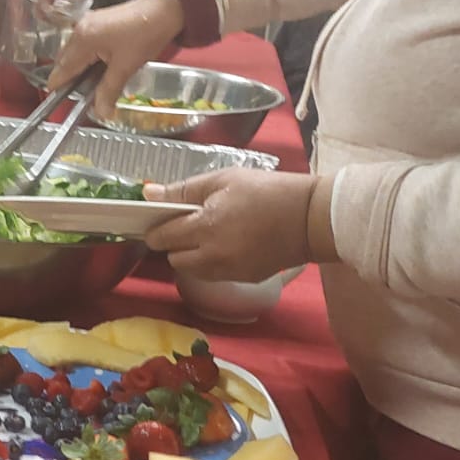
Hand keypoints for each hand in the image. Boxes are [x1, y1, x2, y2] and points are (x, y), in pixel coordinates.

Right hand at [47, 0, 186, 115]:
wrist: (166, 7)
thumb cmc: (146, 35)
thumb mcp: (126, 67)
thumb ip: (108, 91)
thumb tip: (101, 113)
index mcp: (82, 41)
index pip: (61, 71)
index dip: (60, 88)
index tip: (63, 103)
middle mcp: (78, 30)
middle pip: (64, 61)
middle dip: (72, 79)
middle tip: (85, 94)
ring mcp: (86, 23)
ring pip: (73, 53)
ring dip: (80, 68)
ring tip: (95, 81)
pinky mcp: (95, 21)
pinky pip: (82, 44)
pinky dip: (87, 57)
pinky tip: (101, 65)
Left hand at [145, 170, 332, 281]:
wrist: (312, 218)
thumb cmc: (267, 191)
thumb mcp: (223, 180)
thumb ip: (183, 190)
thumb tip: (148, 194)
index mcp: (206, 227)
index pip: (162, 237)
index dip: (156, 228)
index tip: (160, 220)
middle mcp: (213, 255)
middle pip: (173, 258)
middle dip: (173, 243)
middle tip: (187, 226)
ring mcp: (229, 271)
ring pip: (191, 270)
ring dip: (191, 256)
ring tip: (209, 235)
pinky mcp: (244, 279)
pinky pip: (213, 275)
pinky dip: (211, 263)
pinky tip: (227, 245)